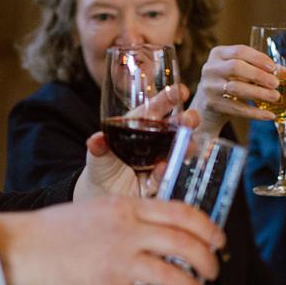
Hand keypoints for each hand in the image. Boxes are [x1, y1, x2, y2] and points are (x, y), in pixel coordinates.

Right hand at [0, 197, 224, 284]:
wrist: (25, 245)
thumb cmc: (60, 228)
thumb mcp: (102, 208)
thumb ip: (131, 216)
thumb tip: (162, 232)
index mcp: (128, 207)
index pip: (182, 213)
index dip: (208, 228)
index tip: (218, 241)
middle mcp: (127, 231)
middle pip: (185, 244)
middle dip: (208, 263)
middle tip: (211, 274)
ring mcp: (117, 259)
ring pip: (171, 276)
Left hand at [75, 106, 200, 200]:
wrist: (102, 193)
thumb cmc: (102, 165)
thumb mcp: (97, 152)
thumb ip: (98, 145)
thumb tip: (95, 140)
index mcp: (141, 125)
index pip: (158, 107)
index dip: (170, 97)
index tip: (180, 91)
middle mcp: (155, 139)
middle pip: (177, 126)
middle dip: (187, 120)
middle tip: (190, 120)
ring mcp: (161, 158)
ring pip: (180, 149)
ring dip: (186, 146)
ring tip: (187, 145)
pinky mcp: (161, 178)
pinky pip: (167, 173)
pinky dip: (165, 170)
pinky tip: (161, 167)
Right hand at [189, 45, 284, 133]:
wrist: (206, 106)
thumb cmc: (230, 83)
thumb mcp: (242, 72)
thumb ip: (265, 70)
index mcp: (218, 54)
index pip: (240, 51)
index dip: (258, 58)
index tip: (273, 68)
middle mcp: (211, 68)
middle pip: (236, 67)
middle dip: (258, 75)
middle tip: (276, 84)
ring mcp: (209, 87)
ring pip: (235, 88)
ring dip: (258, 93)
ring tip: (275, 97)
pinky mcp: (212, 104)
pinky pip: (236, 108)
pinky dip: (254, 113)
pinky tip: (269, 115)